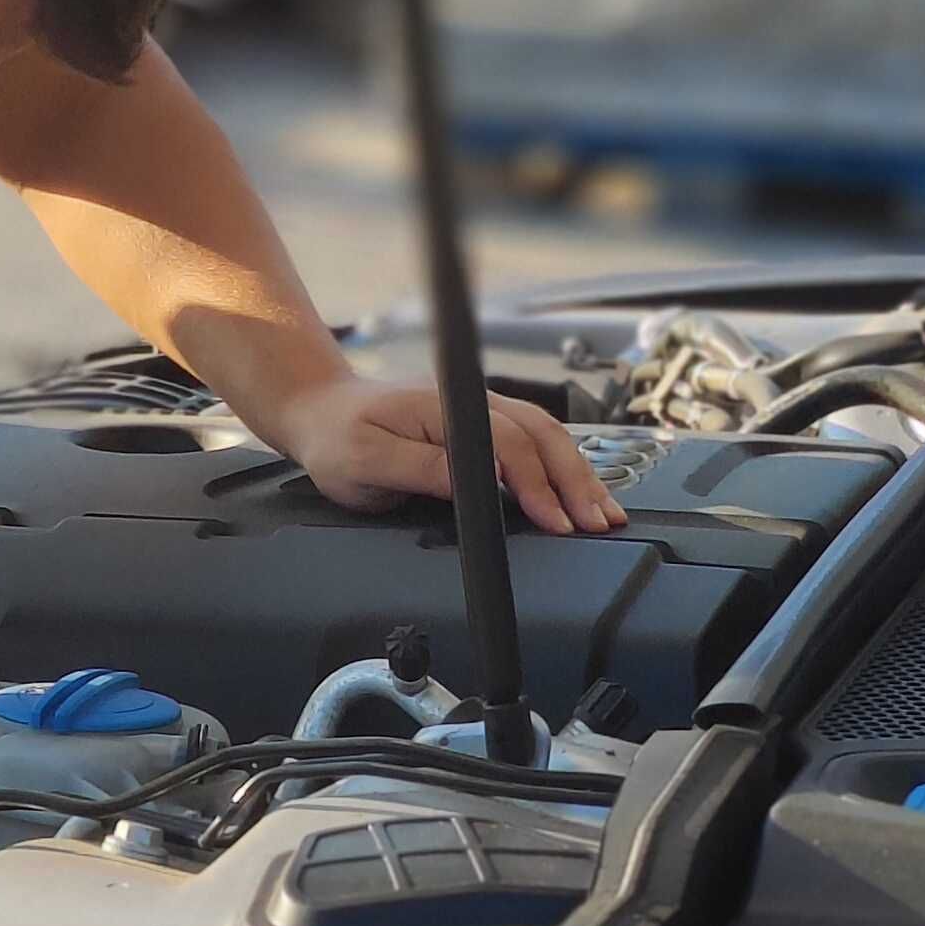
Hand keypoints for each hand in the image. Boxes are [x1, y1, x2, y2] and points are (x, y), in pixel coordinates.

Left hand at [278, 372, 624, 536]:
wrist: (319, 412)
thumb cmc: (336, 437)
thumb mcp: (365, 460)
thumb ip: (419, 468)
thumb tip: (475, 481)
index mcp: (443, 406)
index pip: (507, 443)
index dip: (536, 484)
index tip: (557, 520)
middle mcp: (470, 402)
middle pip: (540, 436)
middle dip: (575, 481)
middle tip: (599, 523)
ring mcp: (480, 409)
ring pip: (545, 437)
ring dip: (578, 474)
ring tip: (605, 513)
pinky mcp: (481, 424)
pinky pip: (532, 442)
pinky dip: (562, 468)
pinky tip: (579, 491)